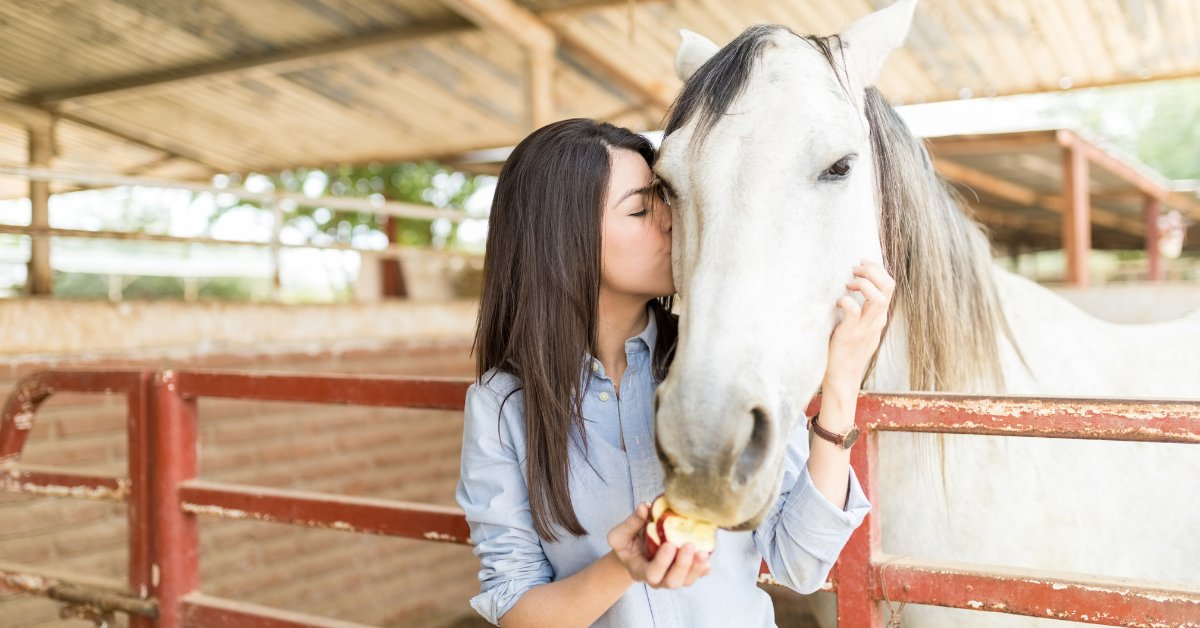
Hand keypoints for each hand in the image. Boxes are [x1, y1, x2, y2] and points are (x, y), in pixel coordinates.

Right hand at [607, 502, 710, 588]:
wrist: (635, 553)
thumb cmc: (627, 544)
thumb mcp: (620, 535)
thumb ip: (631, 523)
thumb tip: (644, 507)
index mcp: (641, 571)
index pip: (652, 573)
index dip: (662, 562)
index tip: (668, 544)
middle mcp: (659, 579)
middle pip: (673, 581)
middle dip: (683, 565)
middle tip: (689, 545)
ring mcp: (673, 577)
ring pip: (687, 580)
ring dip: (696, 567)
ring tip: (703, 552)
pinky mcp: (685, 572)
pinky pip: (697, 574)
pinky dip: (703, 568)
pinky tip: (708, 555)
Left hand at [824, 260, 894, 398]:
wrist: (843, 377)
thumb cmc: (848, 350)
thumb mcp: (863, 328)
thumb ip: (865, 312)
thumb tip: (855, 290)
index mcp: (879, 317)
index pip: (890, 285)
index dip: (878, 269)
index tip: (862, 263)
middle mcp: (876, 321)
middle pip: (889, 286)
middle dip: (873, 270)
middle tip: (855, 269)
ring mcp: (865, 328)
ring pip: (878, 298)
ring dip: (864, 284)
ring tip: (848, 283)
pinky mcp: (850, 335)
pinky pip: (854, 312)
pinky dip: (846, 301)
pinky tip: (837, 302)